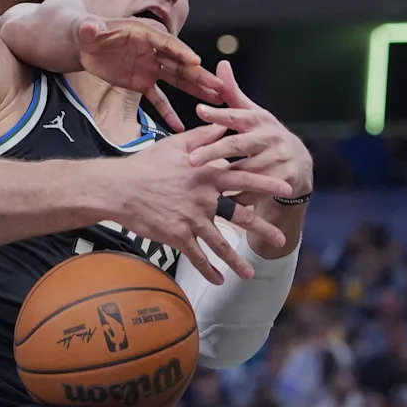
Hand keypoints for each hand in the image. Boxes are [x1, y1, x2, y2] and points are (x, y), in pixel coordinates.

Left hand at [76, 17, 223, 131]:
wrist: (84, 44)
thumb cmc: (87, 31)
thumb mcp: (86, 29)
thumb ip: (90, 29)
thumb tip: (89, 28)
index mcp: (144, 34)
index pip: (167, 43)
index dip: (181, 52)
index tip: (197, 62)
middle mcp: (152, 51)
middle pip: (180, 63)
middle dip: (200, 75)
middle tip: (220, 86)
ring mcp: (150, 68)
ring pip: (177, 80)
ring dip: (196, 90)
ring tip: (216, 101)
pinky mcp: (142, 83)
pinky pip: (158, 99)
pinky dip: (168, 112)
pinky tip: (180, 126)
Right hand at [115, 125, 292, 284]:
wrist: (120, 188)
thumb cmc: (146, 164)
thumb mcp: (176, 144)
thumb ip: (203, 135)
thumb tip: (223, 125)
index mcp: (207, 175)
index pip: (244, 179)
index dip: (266, 183)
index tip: (286, 189)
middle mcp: (204, 199)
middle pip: (240, 216)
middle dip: (263, 229)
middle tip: (280, 239)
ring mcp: (192, 220)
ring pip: (221, 244)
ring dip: (236, 260)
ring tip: (250, 273)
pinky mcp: (177, 236)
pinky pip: (197, 257)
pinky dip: (208, 270)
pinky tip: (219, 280)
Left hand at [188, 61, 312, 202]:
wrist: (299, 164)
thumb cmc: (264, 136)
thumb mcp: (251, 114)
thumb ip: (232, 93)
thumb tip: (221, 65)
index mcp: (258, 119)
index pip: (236, 114)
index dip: (218, 113)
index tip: (199, 111)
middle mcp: (270, 137)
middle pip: (237, 145)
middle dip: (213, 152)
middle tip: (190, 160)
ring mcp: (279, 159)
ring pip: (244, 170)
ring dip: (223, 178)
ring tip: (198, 183)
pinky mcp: (285, 180)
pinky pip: (254, 191)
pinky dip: (237, 197)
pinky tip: (219, 201)